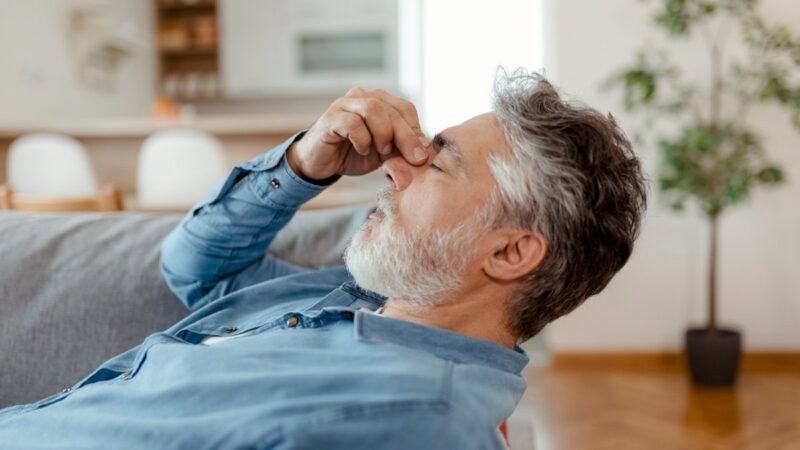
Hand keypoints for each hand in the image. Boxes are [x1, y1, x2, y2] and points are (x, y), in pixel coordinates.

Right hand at [286, 87, 428, 181]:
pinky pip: (352, 123)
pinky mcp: (330, 118)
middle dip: (407, 137)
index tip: (421, 153)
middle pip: (392, 110)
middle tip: (414, 159)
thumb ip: (402, 152)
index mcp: (379, 102)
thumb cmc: (354, 155)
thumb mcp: (384, 155)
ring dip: (384, 134)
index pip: (405, 108)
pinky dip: (362, 139)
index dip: (416, 130)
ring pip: (373, 109)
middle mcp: (362, 97)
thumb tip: (423, 156)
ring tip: (382, 151)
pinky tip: (362, 150)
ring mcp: (345, 105)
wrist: (321, 164)